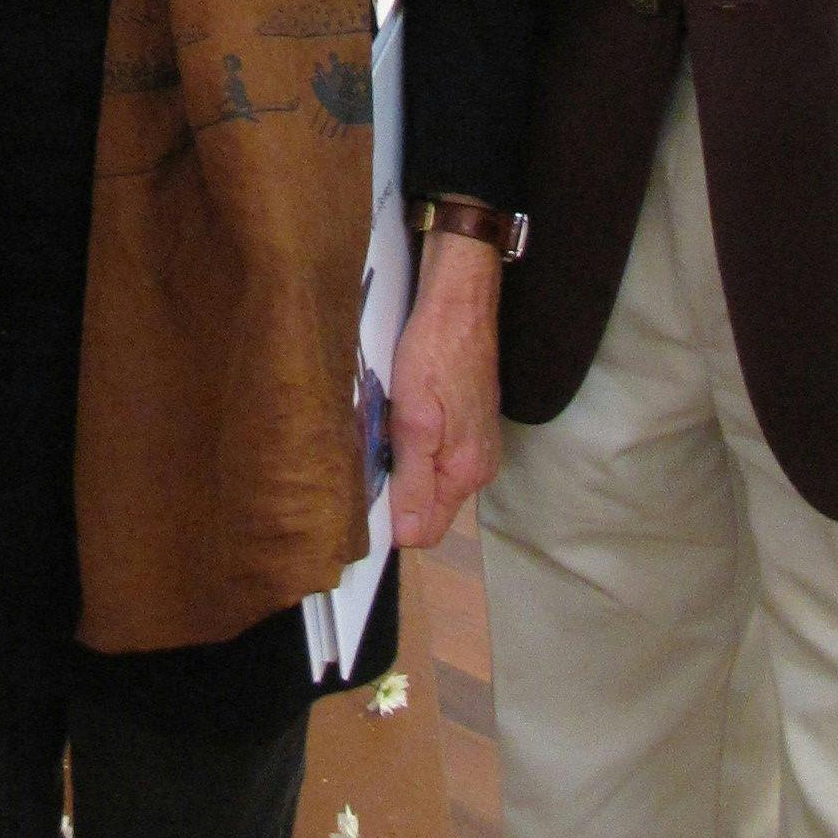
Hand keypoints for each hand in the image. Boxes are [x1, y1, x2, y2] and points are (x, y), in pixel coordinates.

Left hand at [389, 236, 502, 547]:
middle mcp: (476, 468)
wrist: (458, 301)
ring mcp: (473, 445)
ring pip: (426, 478)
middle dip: (393, 491)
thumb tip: (408, 537)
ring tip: (376, 435)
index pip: (426, 530)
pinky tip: (393, 420)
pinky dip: (409, 445)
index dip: (392, 521)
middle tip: (365, 457)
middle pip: (426, 506)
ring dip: (398, 465)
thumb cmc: (434, 353)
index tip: (360, 497)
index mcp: (466, 472)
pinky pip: (432, 454)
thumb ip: (413, 479)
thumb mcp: (415, 419)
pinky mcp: (465, 424)